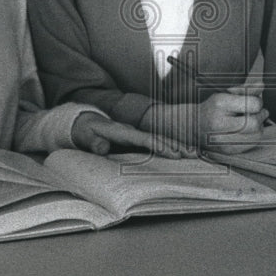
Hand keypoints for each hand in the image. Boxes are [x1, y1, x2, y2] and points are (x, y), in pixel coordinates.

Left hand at [71, 112, 188, 158]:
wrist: (83, 121)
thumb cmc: (85, 130)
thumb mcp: (85, 136)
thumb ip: (94, 142)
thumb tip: (103, 148)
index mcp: (122, 131)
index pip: (143, 138)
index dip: (158, 145)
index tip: (171, 153)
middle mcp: (132, 131)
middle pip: (157, 137)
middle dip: (174, 145)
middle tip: (191, 154)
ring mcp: (135, 134)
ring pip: (159, 139)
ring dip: (175, 146)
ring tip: (192, 153)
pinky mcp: (135, 140)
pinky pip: (154, 143)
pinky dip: (168, 147)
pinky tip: (179, 153)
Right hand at [197, 89, 268, 153]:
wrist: (193, 126)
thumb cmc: (213, 108)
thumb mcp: (226, 94)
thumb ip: (246, 89)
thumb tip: (261, 85)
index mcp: (220, 104)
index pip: (253, 104)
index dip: (258, 102)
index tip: (254, 102)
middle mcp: (219, 123)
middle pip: (255, 123)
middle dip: (260, 117)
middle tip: (257, 112)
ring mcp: (222, 140)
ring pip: (256, 136)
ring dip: (259, 127)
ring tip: (251, 121)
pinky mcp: (227, 150)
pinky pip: (251, 145)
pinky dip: (253, 137)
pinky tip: (246, 131)